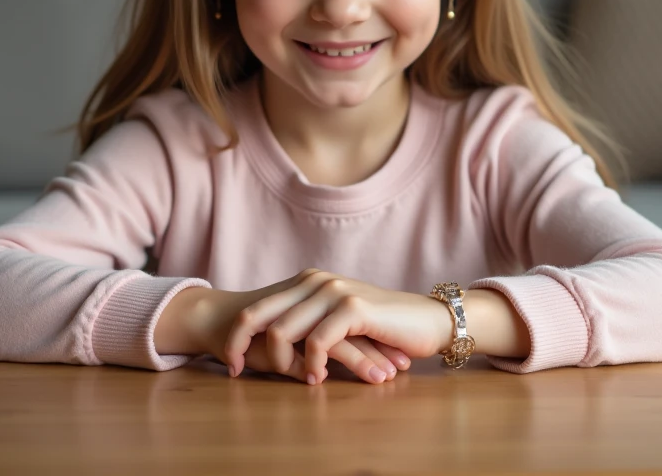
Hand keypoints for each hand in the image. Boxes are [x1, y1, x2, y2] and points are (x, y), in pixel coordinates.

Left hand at [220, 268, 454, 385]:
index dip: (236, 337)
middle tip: (241, 374)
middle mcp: (315, 281)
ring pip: (283, 331)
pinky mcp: (353, 308)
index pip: (256, 308)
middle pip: (257, 315)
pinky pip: (318, 341)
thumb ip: (307, 324)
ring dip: (283, 363)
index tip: (233, 366)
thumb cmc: (382, 328)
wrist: (427, 321)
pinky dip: (312, 364)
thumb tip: (267, 347)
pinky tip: (316, 379)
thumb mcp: (336, 322)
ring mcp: (333, 291)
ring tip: (295, 380)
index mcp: (306, 281)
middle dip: (241, 348)